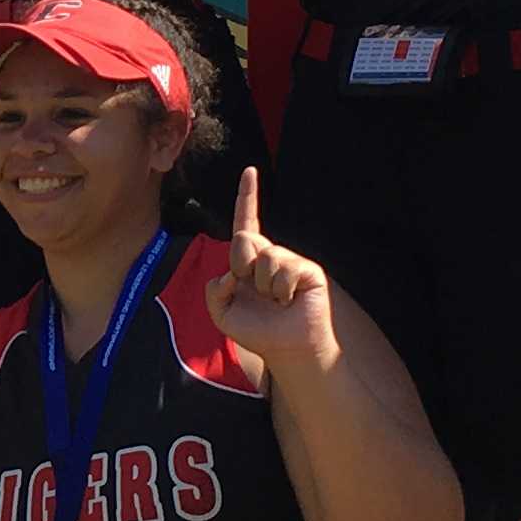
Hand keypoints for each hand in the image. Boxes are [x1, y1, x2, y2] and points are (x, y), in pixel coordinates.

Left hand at [204, 166, 339, 378]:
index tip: (250, 171)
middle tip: (252, 288)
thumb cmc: (257, 332)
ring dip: (264, 285)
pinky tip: (290, 301)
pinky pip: (284, 269)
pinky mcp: (307, 269)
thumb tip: (230, 274)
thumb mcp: (221, 314)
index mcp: (247, 262)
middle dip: (240, 264)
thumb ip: (212, 291)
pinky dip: (281, 290)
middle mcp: (268, 256)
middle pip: (243, 238)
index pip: (245, 223)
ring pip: (264, 256)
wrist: (288, 349)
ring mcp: (289, 261)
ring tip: (275, 301)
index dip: (247, 197)